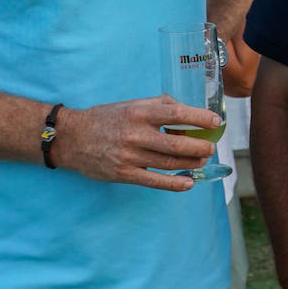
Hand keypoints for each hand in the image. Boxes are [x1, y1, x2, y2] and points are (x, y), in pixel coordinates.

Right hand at [53, 95, 221, 191]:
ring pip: (170, 164)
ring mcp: (130, 156)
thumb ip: (159, 105)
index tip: (216, 121)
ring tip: (202, 160)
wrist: (72, 137)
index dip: (200, 118)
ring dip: (192, 164)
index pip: (177, 113)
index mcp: (139, 112)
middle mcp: (136, 134)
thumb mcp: (132, 104)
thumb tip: (187, 110)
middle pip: (177, 145)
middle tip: (211, 146)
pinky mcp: (124, 174)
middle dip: (200, 147)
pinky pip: (155, 181)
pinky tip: (189, 182)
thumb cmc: (106, 118)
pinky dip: (175, 184)